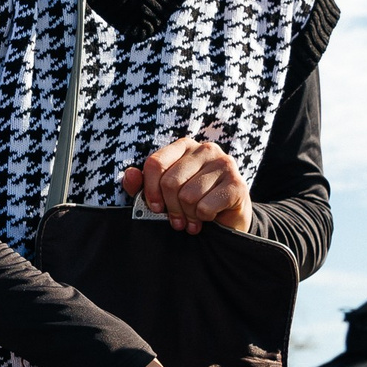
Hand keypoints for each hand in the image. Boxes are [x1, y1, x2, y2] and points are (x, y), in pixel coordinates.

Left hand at [122, 140, 250, 234]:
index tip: (156, 207)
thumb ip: (142, 185)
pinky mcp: (238, 184)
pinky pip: (205, 206)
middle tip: (178, 220)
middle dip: (172, 208)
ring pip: (188, 196)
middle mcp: (205, 149)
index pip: (155, 163)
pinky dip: (204, 218)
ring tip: (193, 219)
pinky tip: (209, 217)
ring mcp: (224, 164)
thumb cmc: (192, 204)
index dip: (150, 190)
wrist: (228, 220)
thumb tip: (129, 175)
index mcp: (184, 146)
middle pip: (170, 182)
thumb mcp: (163, 195)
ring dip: (188, 215)